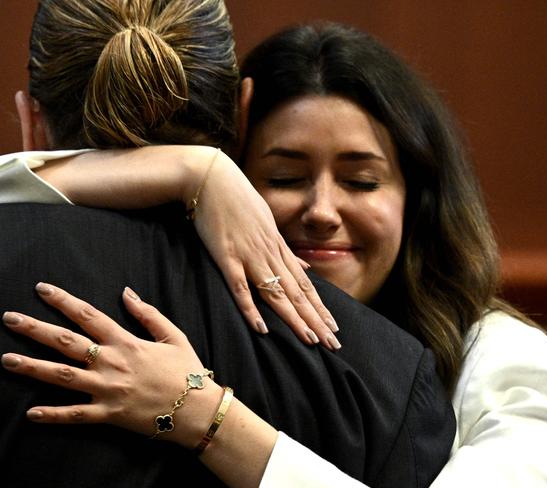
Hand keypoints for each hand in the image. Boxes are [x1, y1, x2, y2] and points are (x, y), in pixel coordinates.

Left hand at [0, 282, 222, 447]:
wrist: (197, 411)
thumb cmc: (187, 372)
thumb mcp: (173, 336)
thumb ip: (147, 314)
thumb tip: (126, 292)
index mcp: (125, 341)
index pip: (87, 315)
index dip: (62, 300)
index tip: (41, 289)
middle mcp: (111, 362)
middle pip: (65, 342)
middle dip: (35, 329)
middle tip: (9, 319)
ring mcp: (107, 389)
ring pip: (62, 376)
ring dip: (32, 367)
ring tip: (6, 360)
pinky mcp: (108, 414)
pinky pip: (75, 415)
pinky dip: (53, 415)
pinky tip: (30, 413)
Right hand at [189, 150, 339, 349]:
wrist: (211, 178)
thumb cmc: (238, 199)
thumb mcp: (268, 222)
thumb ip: (285, 248)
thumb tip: (305, 267)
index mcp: (278, 247)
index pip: (305, 284)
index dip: (320, 308)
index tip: (334, 328)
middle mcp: (269, 254)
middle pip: (297, 293)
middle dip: (316, 320)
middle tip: (333, 344)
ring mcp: (249, 255)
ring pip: (276, 293)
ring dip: (294, 319)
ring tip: (310, 340)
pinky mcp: (226, 256)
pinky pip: (240, 287)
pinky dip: (250, 308)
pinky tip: (261, 328)